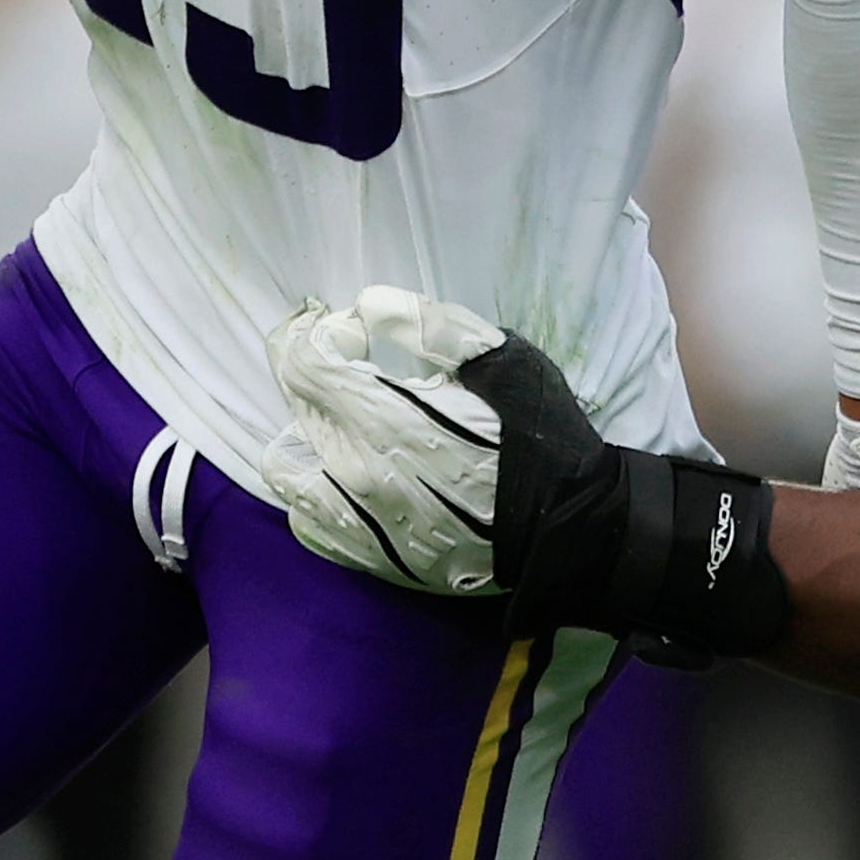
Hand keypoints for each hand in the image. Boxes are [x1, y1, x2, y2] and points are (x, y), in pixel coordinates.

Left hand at [265, 288, 791, 649]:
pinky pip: (307, 517)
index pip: (306, 362)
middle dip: (316, 373)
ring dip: (309, 431)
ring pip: (288, 463)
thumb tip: (369, 305)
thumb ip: (433, 325)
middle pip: (297, 405)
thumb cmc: (542, 440)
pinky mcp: (367, 555)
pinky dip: (315, 487)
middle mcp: (358, 471)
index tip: (354, 332)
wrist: (570, 531)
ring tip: (349, 424)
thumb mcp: (508, 362)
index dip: (322, 334)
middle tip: (350, 364)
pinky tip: (350, 474)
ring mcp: (357, 520)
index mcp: (387, 417)